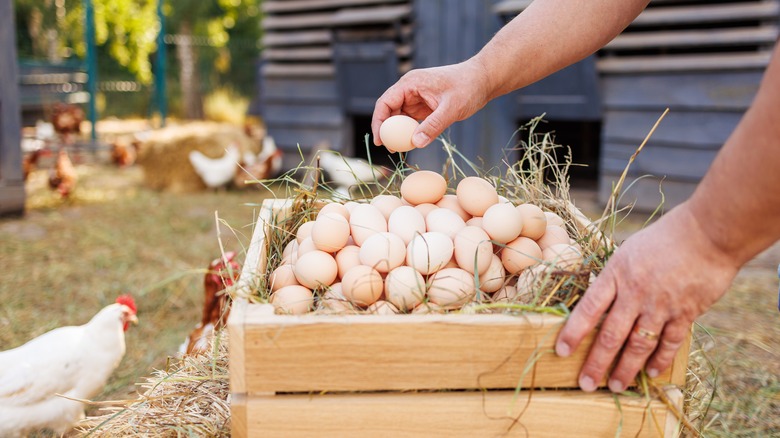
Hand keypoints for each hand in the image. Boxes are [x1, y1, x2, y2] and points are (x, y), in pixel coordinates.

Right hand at [371, 60, 491, 148]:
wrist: (483, 80)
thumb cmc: (468, 87)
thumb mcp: (452, 108)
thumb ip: (434, 125)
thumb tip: (416, 143)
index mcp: (411, 83)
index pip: (385, 102)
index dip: (379, 121)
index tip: (380, 140)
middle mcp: (410, 89)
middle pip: (389, 110)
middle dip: (387, 130)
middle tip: (390, 149)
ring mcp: (416, 97)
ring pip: (400, 117)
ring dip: (398, 132)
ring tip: (401, 148)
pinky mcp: (424, 106)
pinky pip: (411, 120)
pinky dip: (410, 131)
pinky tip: (412, 143)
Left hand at [555, 204, 737, 391]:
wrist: (707, 233)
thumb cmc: (663, 239)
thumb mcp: (628, 252)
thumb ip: (614, 278)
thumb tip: (598, 303)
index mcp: (616, 274)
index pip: (589, 308)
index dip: (574, 332)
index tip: (561, 351)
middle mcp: (635, 292)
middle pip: (611, 335)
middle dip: (596, 362)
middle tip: (585, 383)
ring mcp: (661, 305)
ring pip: (638, 345)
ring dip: (625, 368)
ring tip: (614, 386)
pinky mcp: (685, 312)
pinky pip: (668, 343)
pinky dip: (659, 360)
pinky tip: (650, 373)